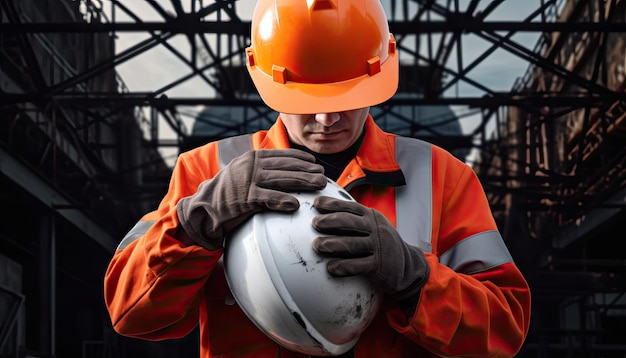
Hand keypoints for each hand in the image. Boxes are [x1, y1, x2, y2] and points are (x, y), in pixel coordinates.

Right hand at [177, 149, 326, 249]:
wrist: (204, 207)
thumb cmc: (227, 193)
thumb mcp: (243, 174)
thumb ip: (261, 170)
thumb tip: (285, 172)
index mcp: (253, 157)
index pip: (282, 154)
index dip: (301, 158)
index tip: (314, 162)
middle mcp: (251, 166)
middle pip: (286, 166)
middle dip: (307, 169)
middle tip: (323, 175)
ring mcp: (248, 181)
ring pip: (282, 179)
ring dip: (303, 182)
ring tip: (318, 185)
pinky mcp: (244, 198)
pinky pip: (268, 198)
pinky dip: (283, 200)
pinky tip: (296, 204)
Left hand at [311, 196, 428, 300]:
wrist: (407, 265)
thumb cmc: (381, 243)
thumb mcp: (372, 225)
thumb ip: (354, 218)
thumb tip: (325, 211)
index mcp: (371, 216)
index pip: (350, 207)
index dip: (332, 204)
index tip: (316, 203)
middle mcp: (375, 229)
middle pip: (349, 222)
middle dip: (330, 221)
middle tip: (315, 223)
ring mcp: (378, 247)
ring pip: (352, 244)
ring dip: (332, 244)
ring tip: (317, 245)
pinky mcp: (378, 266)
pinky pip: (358, 266)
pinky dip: (343, 266)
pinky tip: (331, 268)